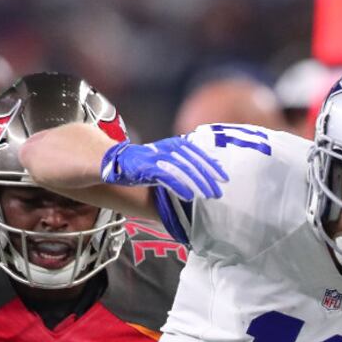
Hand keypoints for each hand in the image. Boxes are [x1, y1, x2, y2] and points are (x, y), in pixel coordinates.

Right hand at [101, 137, 227, 200]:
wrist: (118, 162)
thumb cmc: (144, 164)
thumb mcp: (165, 160)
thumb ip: (182, 164)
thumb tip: (201, 174)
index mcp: (175, 145)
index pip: (197, 154)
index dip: (211, 166)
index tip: (224, 177)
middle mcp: (168, 149)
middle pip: (194, 163)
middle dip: (208, 177)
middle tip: (219, 191)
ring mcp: (159, 158)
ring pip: (184, 170)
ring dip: (198, 183)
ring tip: (209, 195)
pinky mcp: (150, 168)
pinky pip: (168, 178)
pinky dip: (180, 186)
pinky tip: (189, 196)